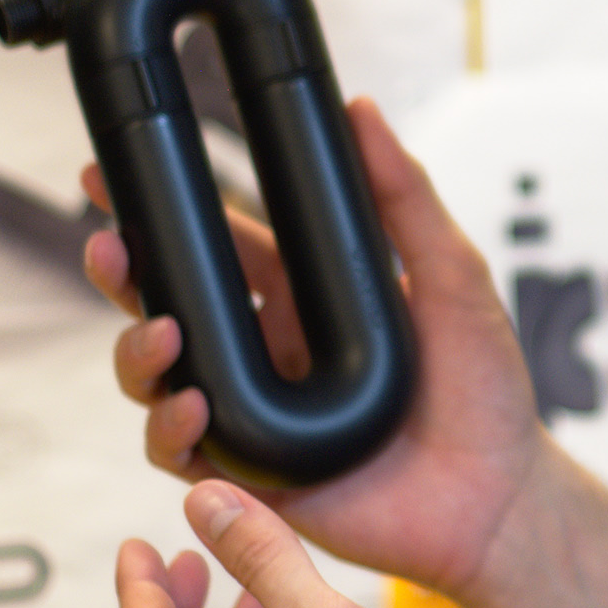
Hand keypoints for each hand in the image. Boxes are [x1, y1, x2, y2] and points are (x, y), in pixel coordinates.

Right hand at [84, 97, 552, 593]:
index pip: (216, 241)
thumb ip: (405, 197)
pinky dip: (170, 426)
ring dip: (138, 349)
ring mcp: (254, 413)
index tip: (111, 170)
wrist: (499, 495)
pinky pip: (181, 450)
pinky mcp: (251, 475)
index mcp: (304, 297)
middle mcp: (267, 351)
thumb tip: (360, 111)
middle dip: (122, 273)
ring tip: (162, 331)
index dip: (159, 209)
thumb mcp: (452, 276)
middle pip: (166, 302)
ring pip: (157, 375)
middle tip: (108, 246)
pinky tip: (191, 405)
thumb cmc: (485, 388)